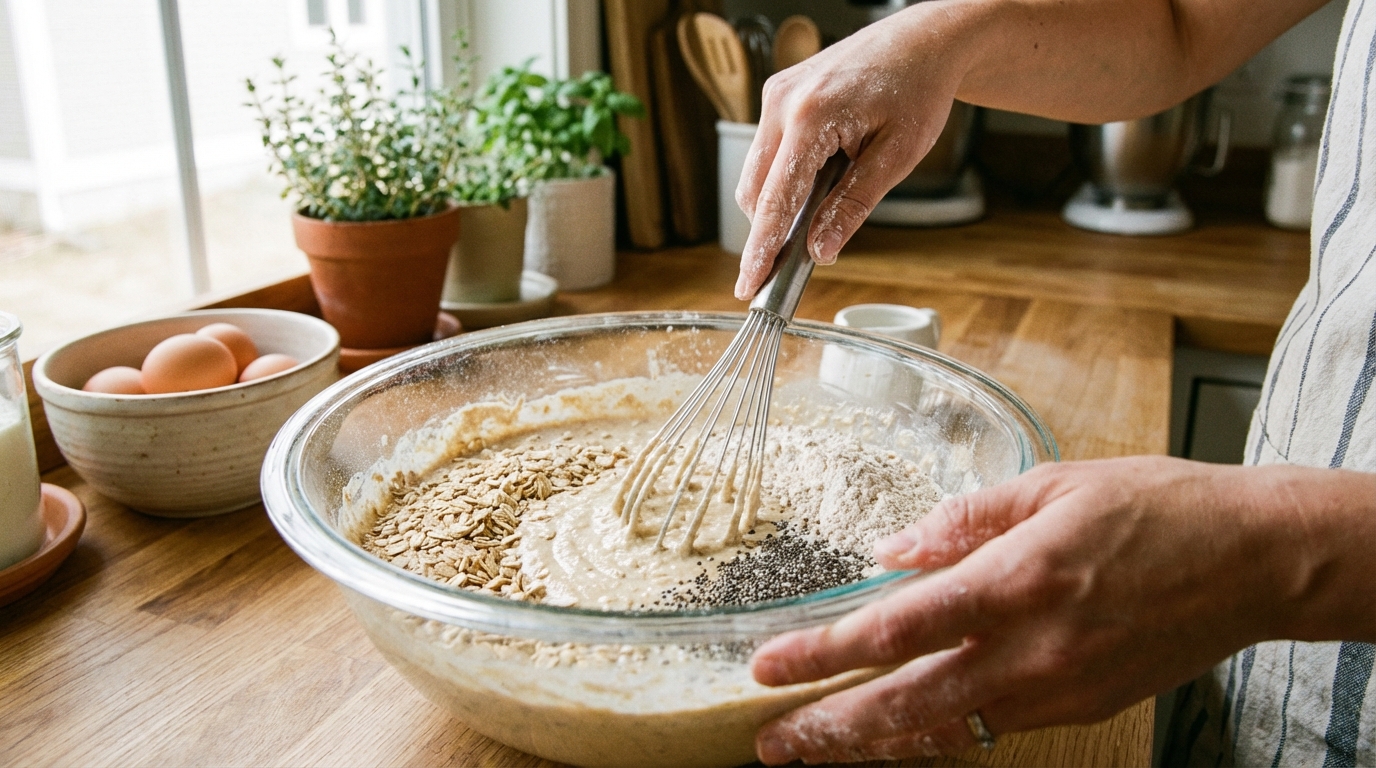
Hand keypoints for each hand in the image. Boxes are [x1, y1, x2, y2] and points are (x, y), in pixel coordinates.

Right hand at [732, 5, 969, 298]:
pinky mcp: (777, 95)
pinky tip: (819, 176)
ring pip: (755, 175)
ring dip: (779, 203)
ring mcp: (774, 96)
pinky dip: (784, 177)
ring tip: (825, 202)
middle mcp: (781, 103)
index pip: (775, 199)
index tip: (748, 285)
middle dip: (770, 230)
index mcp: (811, 116)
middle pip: (754, 192)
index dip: (761, 249)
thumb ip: (853, 205)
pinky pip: (766, 152)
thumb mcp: (897, 155)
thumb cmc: (917, 89)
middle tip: (795, 261)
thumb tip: (821, 251)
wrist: (922, 41)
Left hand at [748, 457, 1334, 763]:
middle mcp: (1030, 649)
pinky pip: (991, 728)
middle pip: (908, 705)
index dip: (823, 654)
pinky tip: (902, 729)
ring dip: (876, 741)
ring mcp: (1057, 691)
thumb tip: (891, 552)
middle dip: (830, 728)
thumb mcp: (1051, 486)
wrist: (1254, 561)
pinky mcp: (1080, 709)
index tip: (767, 668)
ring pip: (946, 730)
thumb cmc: (1158, 509)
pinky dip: (938, 732)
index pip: (896, 630)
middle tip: (772, 742)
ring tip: (819, 749)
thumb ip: (960, 522)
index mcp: (1015, 581)